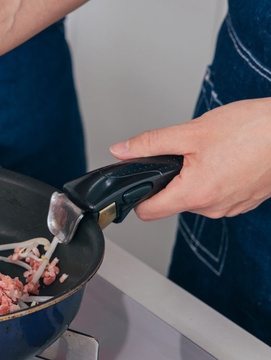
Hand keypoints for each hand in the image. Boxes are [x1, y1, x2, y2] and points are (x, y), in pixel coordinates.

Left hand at [110, 98, 270, 219]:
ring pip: (194, 197)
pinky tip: (226, 158)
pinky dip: (213, 178)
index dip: (136, 196)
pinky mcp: (243, 201)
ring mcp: (230, 207)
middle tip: (183, 153)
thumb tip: (121, 150)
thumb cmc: (254, 130)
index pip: (148, 212)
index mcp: (195, 194)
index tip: (135, 182)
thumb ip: (150, 143)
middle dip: (169, 179)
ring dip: (192, 177)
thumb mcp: (192, 132)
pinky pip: (216, 194)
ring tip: (211, 152)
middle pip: (171, 202)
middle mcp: (212, 208)